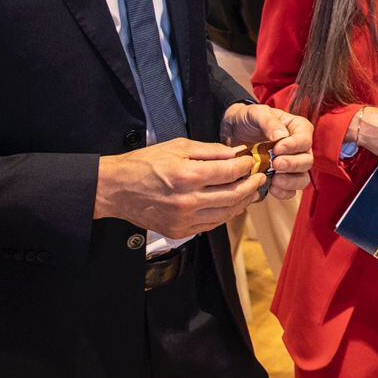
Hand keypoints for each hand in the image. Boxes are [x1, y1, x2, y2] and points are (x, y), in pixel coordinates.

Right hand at [94, 137, 262, 237]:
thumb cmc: (145, 164)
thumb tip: (236, 153)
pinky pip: (212, 224)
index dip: (247, 166)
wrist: (117, 189)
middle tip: (260, 177)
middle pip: (234, 195)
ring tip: (251, 191)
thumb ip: (210, 151)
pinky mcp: (180, 231)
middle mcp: (188, 201)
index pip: (230, 172)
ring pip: (227, 212)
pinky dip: (226, 214)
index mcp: (188, 175)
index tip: (252, 162)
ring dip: (244, 201)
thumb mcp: (178, 147)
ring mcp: (184, 219)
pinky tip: (232, 204)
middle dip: (253, 185)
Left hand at [222, 103, 314, 201]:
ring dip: (290, 182)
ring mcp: (292, 166)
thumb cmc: (248, 119)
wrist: (232, 133)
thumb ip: (269, 121)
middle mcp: (299, 149)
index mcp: (298, 129)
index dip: (294, 146)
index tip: (277, 148)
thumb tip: (282, 136)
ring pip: (302, 178)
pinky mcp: (282, 179)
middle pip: (307, 161)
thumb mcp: (256, 113)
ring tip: (274, 180)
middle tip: (275, 164)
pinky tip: (271, 187)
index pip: (305, 140)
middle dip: (292, 164)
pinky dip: (283, 192)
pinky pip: (290, 191)